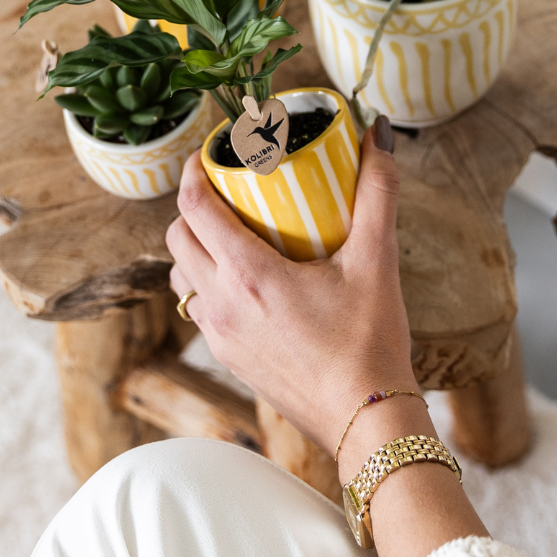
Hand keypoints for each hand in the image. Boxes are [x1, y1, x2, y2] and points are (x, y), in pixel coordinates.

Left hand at [167, 116, 487, 556]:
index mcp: (249, 275)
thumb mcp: (378, 259)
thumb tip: (380, 135)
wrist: (366, 421)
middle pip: (177, 238)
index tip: (207, 154)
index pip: (194, 209)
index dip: (193, 173)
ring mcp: (220, 335)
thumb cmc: (370, 342)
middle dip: (193, 206)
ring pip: (180, 275)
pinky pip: (198, 307)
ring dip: (195, 245)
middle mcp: (221, 304)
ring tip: (233, 229)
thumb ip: (378, 192)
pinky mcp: (229, 358)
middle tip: (226, 188)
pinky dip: (207, 280)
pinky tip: (247, 277)